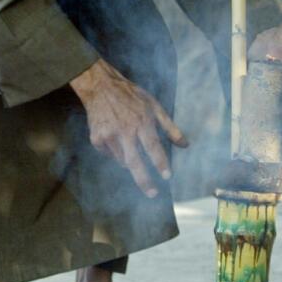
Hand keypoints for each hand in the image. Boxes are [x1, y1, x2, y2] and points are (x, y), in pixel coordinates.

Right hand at [69, 58, 188, 197]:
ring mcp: (109, 136)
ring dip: (130, 161)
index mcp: (141, 122)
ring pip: (122, 161)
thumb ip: (170, 127)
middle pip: (135, 162)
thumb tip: (185, 145)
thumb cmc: (131, 95)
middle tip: (153, 193)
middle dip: (144, 181)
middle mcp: (125, 131)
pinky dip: (116, 153)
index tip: (167, 176)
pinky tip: (116, 138)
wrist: (100, 87)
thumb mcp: (154, 105)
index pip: (153, 147)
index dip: (160, 163)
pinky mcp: (97, 139)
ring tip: (129, 144)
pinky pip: (110, 154)